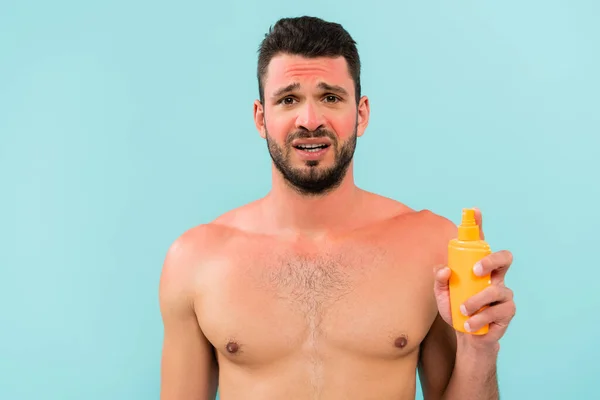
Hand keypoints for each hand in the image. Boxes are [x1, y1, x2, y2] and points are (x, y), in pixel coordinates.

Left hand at [434, 208, 515, 347]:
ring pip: (496, 290)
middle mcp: (495, 276)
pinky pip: (497, 311)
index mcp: (479, 267)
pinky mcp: (508, 311)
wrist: (468, 337)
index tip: (473, 211)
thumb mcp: (442, 296)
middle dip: (490, 261)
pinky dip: (480, 318)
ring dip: (476, 301)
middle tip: (475, 271)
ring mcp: (503, 293)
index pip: (481, 243)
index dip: (479, 225)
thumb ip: (440, 281)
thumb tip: (444, 269)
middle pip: (503, 258)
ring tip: (463, 310)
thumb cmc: (457, 310)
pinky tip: (469, 324)